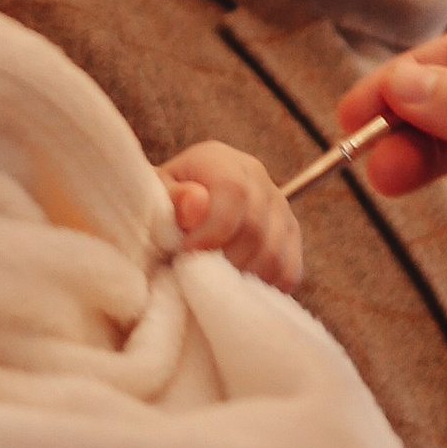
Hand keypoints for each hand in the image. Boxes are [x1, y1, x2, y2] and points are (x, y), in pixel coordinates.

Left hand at [159, 142, 304, 292]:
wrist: (183, 209)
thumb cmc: (163, 205)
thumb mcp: (156, 196)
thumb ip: (172, 198)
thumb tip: (196, 202)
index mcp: (220, 160)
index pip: (234, 192)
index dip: (212, 231)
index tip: (186, 254)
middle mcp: (256, 176)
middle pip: (256, 228)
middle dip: (224, 260)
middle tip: (199, 275)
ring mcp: (278, 204)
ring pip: (275, 253)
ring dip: (243, 277)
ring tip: (215, 281)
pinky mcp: (290, 232)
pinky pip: (289, 269)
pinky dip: (266, 286)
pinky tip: (239, 286)